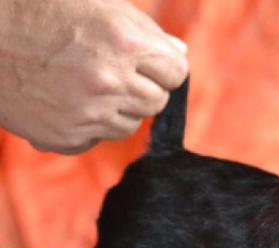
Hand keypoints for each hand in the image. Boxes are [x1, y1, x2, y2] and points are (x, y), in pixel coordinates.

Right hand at [0, 0, 188, 153]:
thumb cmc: (35, 8)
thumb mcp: (96, 3)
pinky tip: (63, 100)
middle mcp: (110, 81)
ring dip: (117, 108)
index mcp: (124, 42)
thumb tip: (178, 53)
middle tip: (112, 72)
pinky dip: (87, 125)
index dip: (164, 67)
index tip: (148, 64)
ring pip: (129, 124)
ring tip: (84, 84)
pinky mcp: (65, 137)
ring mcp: (87, 113)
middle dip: (143, 88)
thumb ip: (144, 31)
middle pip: (156, 101)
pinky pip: (97, 139)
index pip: (177, 72)